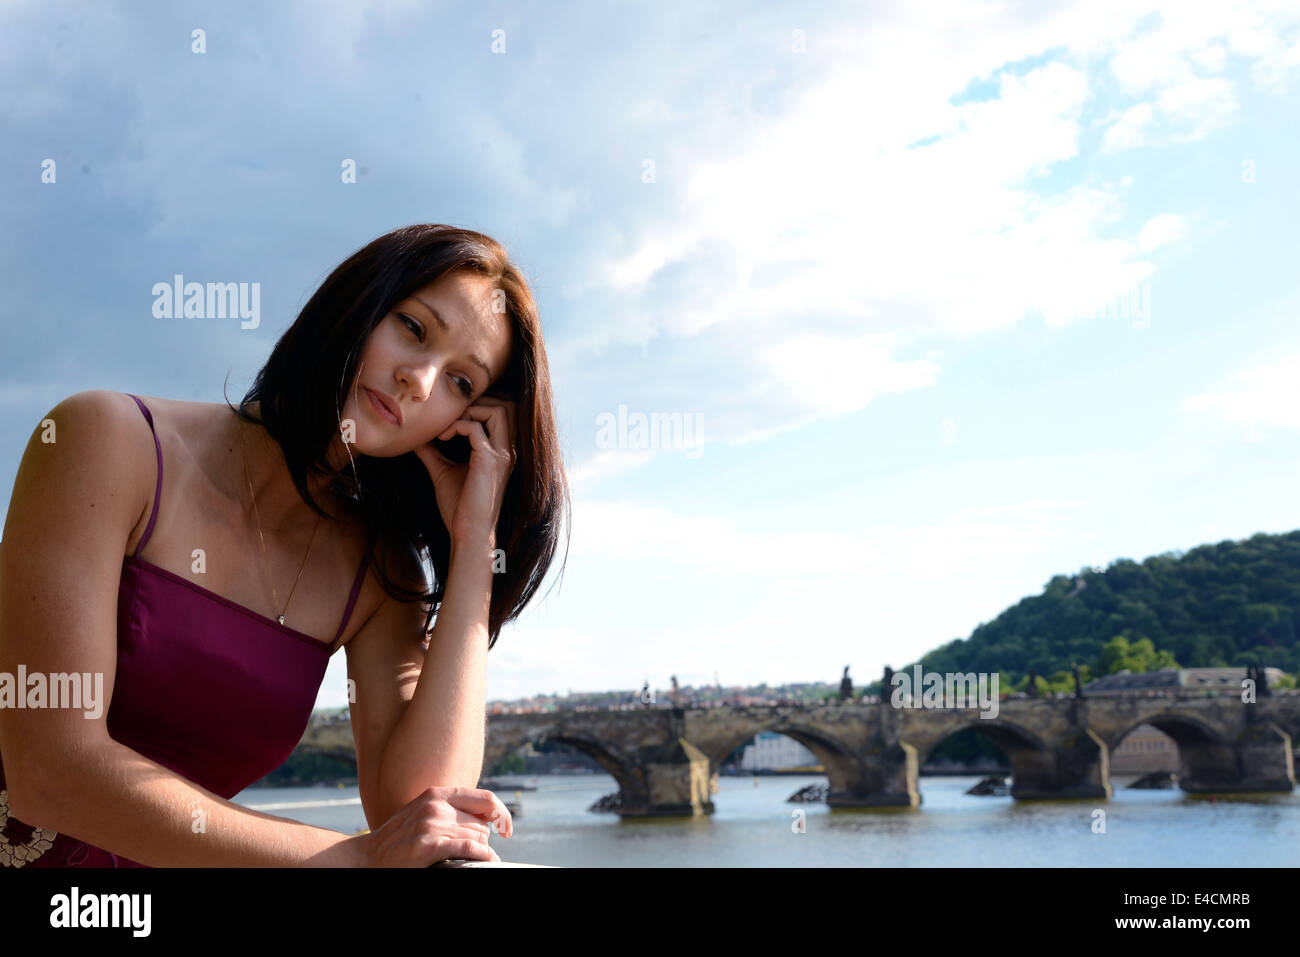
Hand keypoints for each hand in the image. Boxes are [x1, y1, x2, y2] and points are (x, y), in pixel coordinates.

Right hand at [346, 786, 513, 866]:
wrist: (367, 858)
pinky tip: (485, 862)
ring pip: (478, 838)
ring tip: (470, 859)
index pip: (484, 798)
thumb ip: (450, 809)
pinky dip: (482, 857)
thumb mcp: (422, 812)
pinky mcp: (430, 846)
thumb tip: (489, 817)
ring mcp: (432, 826)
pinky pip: (470, 850)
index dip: (502, 814)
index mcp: (436, 794)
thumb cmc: (399, 838)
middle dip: (481, 840)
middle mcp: (436, 806)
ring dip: (480, 852)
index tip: (507, 828)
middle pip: (482, 824)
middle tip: (472, 851)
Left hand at [412, 395, 516, 546]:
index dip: (477, 406)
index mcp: (500, 451)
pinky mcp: (489, 461)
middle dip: (476, 402)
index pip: (501, 411)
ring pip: (498, 409)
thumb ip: (433, 452)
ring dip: (469, 410)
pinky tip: (441, 439)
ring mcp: (501, 454)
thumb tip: (416, 437)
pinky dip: (456, 426)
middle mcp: (506, 449)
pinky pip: (475, 428)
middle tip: (450, 417)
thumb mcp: (443, 472)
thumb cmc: (459, 508)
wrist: (468, 534)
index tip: (449, 421)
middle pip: (505, 405)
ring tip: (446, 427)